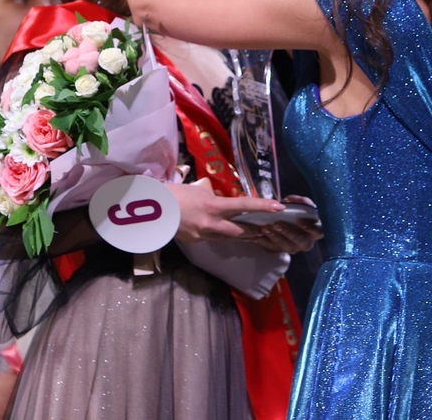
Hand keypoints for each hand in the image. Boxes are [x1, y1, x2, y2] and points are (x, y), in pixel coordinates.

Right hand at [169, 177, 283, 243]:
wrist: (152, 210)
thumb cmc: (175, 193)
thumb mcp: (198, 190)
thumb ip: (212, 195)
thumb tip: (220, 197)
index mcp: (214, 206)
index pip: (244, 205)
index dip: (263, 206)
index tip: (279, 207)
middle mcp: (212, 223)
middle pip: (242, 231)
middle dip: (255, 230)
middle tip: (267, 227)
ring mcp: (205, 235)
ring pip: (229, 237)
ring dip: (241, 235)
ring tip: (252, 232)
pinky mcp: (197, 241)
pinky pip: (215, 239)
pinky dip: (221, 235)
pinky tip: (220, 231)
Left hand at [249, 195, 324, 254]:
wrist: (276, 216)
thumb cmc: (292, 209)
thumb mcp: (297, 202)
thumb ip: (298, 201)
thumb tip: (288, 201)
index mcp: (315, 228)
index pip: (320, 231)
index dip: (311, 228)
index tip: (300, 221)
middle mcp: (306, 240)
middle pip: (303, 242)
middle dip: (289, 233)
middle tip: (277, 224)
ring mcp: (294, 246)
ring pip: (288, 247)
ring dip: (276, 238)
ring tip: (265, 228)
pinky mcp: (281, 249)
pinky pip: (275, 250)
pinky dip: (266, 242)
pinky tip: (258, 236)